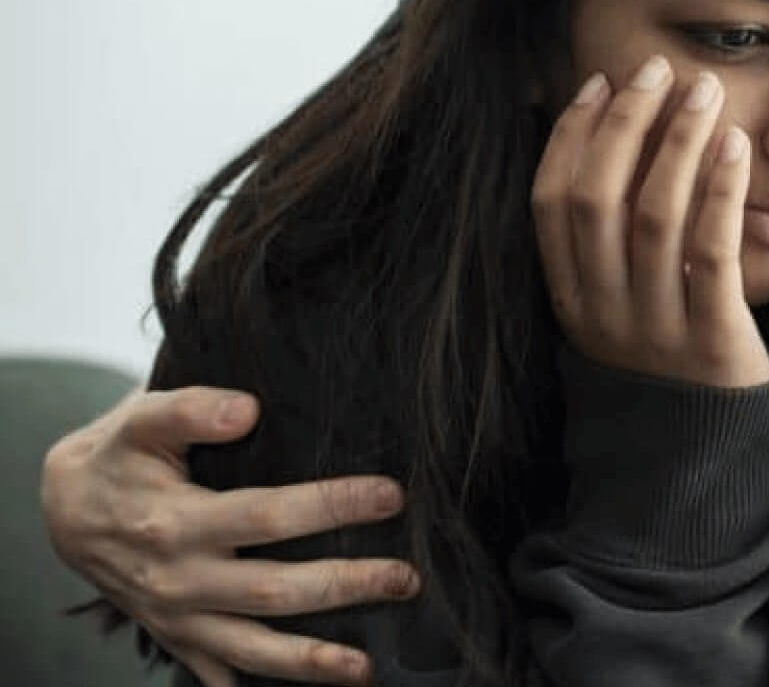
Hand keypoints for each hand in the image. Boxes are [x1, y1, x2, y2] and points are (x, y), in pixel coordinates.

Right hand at [40, 387, 421, 686]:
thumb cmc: (118, 458)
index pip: (268, 516)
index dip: (332, 505)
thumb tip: (247, 409)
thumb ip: (190, 408)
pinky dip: (262, 685)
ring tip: (365, 668)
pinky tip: (312, 686)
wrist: (63, 511)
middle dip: (347, 585)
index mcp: (175, 522)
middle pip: (276, 590)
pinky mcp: (178, 639)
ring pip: (253, 649)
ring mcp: (178, 618)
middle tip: (406, 577)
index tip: (391, 495)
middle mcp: (179, 579)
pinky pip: (223, 672)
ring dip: (312, 661)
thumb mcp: (140, 420)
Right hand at [532, 56, 768, 387]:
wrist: (709, 456)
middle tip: (659, 70)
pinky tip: (736, 146)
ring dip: (678, 143)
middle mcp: (601, 312)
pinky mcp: (712, 341)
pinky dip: (720, 190)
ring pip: (653, 216)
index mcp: (570, 300)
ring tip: (704, 93)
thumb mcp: (619, 309)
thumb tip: (607, 146)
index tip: (601, 83)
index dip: (571, 136)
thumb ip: (607, 245)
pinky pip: (711, 253)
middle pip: (597, 198)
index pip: (551, 202)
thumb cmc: (669, 363)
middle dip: (626, 123)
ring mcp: (654, 328)